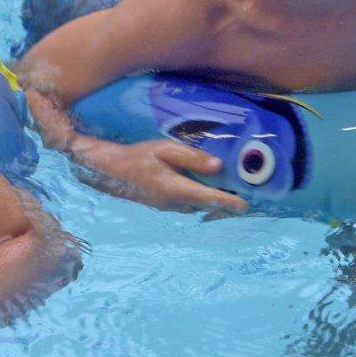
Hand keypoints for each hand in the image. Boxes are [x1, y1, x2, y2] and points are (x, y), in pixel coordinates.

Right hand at [74, 137, 247, 212]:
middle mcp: (174, 202)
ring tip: (231, 192)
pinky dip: (201, 199)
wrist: (110, 170)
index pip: (208, 197)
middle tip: (245, 197)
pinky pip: (189, 204)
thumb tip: (218, 165)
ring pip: (198, 206)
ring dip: (213, 202)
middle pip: (206, 205)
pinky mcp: (164, 204)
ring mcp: (169, 206)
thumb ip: (191, 157)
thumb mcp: (164, 150)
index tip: (245, 206)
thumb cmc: (138, 156)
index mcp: (175, 188)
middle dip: (225, 203)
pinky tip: (207, 189)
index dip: (227, 202)